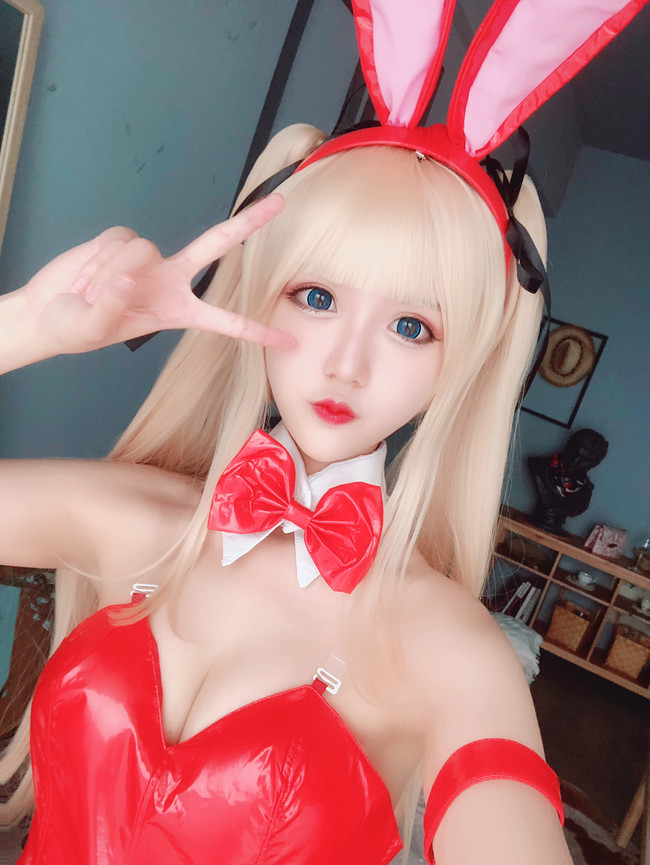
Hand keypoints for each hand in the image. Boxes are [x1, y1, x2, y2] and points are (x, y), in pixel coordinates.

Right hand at [22, 195, 293, 354]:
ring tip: (90, 292)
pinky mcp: (123, 239)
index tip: (288, 343)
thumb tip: (128, 276)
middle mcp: (170, 279)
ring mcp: (148, 258)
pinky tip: (86, 274)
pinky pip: (119, 240)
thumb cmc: (76, 330)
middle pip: (216, 245)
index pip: (224, 322)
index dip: (256, 333)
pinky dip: (98, 259)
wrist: (48, 312)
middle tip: (281, 202)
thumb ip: (112, 306)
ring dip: (110, 273)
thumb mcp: (93, 329)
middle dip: (248, 223)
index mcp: (177, 311)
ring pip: (142, 250)